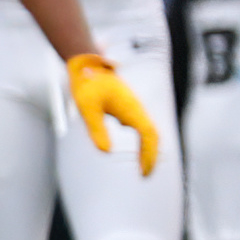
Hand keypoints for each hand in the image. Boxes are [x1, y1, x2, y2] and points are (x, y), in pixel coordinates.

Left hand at [67, 54, 158, 176]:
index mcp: (131, 109)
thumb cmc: (87, 84)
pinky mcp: (127, 107)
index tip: (143, 172)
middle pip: (152, 135)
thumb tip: (106, 152)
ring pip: (148, 131)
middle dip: (151, 156)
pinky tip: (138, 151)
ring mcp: (133, 108)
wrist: (87, 64)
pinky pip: (141, 127)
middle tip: (145, 175)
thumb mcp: (87, 109)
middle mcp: (136, 109)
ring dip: (148, 149)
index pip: (148, 136)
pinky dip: (143, 141)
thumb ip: (97, 129)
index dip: (148, 155)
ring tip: (143, 167)